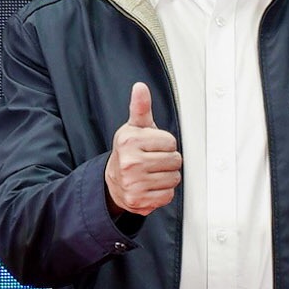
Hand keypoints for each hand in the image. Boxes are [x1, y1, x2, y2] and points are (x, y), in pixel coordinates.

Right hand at [107, 82, 181, 218]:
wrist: (112, 181)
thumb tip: (140, 87)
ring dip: (167, 177)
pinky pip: (168, 195)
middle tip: (153, 161)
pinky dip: (163, 192)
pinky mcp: (139, 201)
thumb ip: (140, 107)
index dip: (165, 144)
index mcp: (130, 141)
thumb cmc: (128, 151)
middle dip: (168, 160)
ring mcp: (133, 184)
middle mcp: (130, 163)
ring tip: (152, 173)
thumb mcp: (133, 127)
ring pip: (174, 179)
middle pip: (175, 161)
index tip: (153, 146)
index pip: (171, 142)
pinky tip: (151, 186)